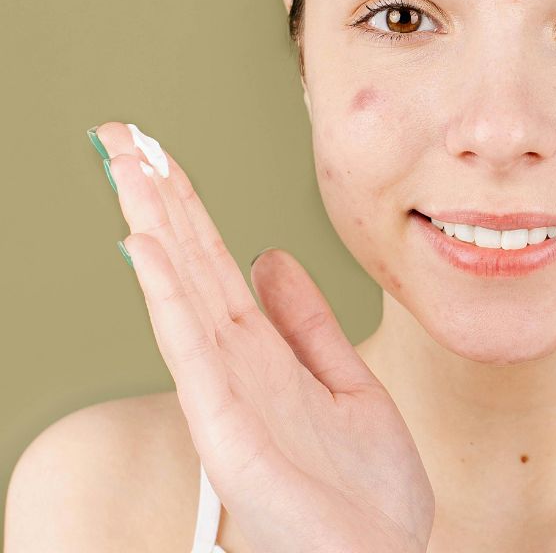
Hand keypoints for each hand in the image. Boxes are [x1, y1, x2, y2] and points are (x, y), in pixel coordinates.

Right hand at [91, 122, 433, 552]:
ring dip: (153, 228)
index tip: (161, 156)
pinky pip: (196, 355)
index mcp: (263, 354)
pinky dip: (168, 299)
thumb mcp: (346, 382)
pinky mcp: (231, 435)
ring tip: (125, 167)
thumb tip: (272, 257)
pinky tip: (146, 251)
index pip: (216, 265)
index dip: (189, 209)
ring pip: (183, 294)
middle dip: (157, 199)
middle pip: (190, 266)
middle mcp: (237, 368)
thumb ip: (306, 323)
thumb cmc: (364, 489)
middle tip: (121, 136)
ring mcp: (228, 398)